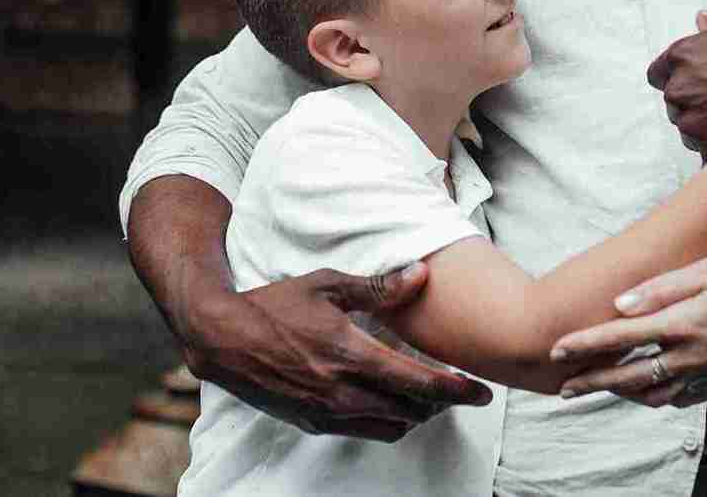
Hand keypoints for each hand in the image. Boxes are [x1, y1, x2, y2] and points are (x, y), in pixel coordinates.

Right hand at [184, 263, 490, 439]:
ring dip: (417, 415)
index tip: (483, 392)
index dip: (457, 391)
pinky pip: (365, 431)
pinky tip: (393, 400)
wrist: (223, 340)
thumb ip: (379, 286)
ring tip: (431, 396)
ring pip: (392, 428)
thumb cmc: (275, 304)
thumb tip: (422, 275)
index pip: (419, 383)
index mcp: (350, 356)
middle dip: (443, 404)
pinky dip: (389, 420)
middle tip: (463, 391)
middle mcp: (341, 392)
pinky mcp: (313, 424)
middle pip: (412, 411)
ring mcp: (327, 413)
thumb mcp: (327, 284)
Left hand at [550, 257, 706, 406]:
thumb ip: (664, 286)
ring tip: (596, 389)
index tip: (557, 349)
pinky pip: (677, 397)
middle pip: (626, 375)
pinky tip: (644, 390)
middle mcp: (687, 356)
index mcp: (682, 323)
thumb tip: (621, 303)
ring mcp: (703, 376)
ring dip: (619, 392)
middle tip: (564, 387)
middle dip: (591, 382)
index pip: (620, 336)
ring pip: (648, 392)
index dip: (586, 344)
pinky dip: (654, 395)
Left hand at [647, 11, 706, 155]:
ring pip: (689, 128)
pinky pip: (705, 150)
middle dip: (694, 102)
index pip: (657, 73)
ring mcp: (692, 119)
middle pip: (675, 102)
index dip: (674, 77)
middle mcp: (680, 88)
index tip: (689, 80)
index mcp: (682, 57)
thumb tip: (703, 20)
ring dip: (705, 125)